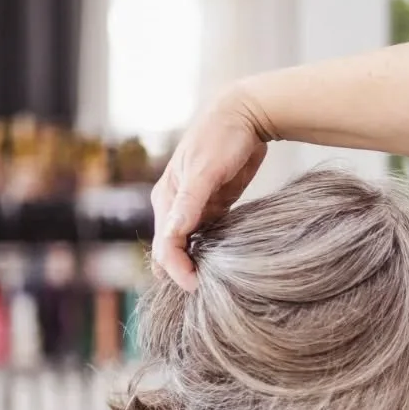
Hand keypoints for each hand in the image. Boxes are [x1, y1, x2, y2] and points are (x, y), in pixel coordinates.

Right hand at [150, 92, 270, 289]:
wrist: (245, 114)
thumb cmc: (222, 137)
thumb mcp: (206, 171)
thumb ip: (190, 204)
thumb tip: (173, 236)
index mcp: (166, 198)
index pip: (163, 246)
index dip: (176, 270)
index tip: (196, 287)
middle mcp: (173, 206)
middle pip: (170, 251)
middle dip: (181, 273)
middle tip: (205, 296)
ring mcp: (193, 208)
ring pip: (186, 247)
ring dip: (194, 266)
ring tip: (213, 288)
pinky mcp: (212, 208)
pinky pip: (205, 238)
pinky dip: (208, 253)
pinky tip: (223, 267)